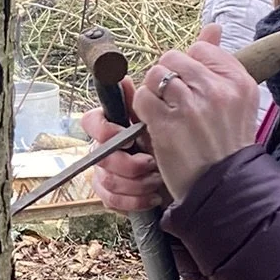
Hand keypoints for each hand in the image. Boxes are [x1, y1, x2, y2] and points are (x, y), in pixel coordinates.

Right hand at [80, 83, 169, 214]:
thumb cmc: (172, 144)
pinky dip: (134, 200)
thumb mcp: (159, 122)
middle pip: (100, 157)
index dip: (105, 131)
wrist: (188, 179)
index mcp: (112, 126)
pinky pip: (111, 200)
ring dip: (135, 183)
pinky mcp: (112, 196)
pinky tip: (153, 196)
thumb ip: (140, 102)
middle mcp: (104, 149)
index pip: (91, 122)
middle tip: (151, 163)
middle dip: (128, 164)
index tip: (126, 137)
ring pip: (107, 180)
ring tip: (157, 180)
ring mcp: (106, 173)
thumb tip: (124, 78)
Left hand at [131, 23, 260, 204]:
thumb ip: (220, 63)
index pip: (201, 49)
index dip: (189, 67)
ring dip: (153, 93)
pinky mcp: (168, 125)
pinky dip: (143, 110)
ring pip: (155, 76)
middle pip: (173, 58)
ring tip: (164, 111)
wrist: (224, 187)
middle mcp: (217, 90)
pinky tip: (155, 123)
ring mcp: (191, 107)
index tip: (192, 87)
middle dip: (166, 76)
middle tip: (172, 99)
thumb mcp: (236, 100)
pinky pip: (143, 98)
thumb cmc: (227, 144)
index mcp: (238, 81)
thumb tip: (213, 26)